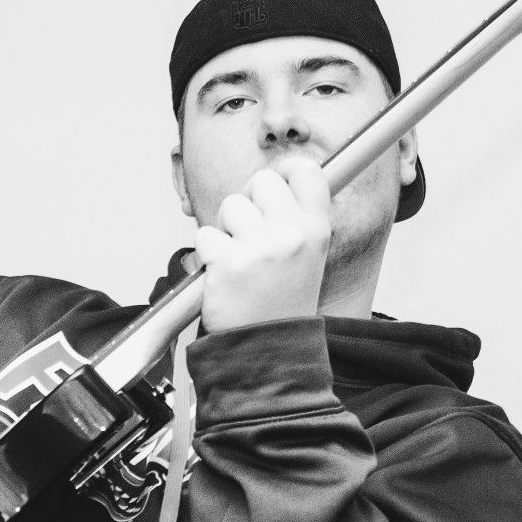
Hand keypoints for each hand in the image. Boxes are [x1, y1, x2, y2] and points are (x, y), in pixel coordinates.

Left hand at [193, 159, 331, 332]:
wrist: (269, 351)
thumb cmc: (281, 306)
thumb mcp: (309, 259)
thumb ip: (295, 221)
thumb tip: (273, 182)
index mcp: (317, 230)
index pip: (306, 171)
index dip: (284, 170)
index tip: (273, 182)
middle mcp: (292, 234)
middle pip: (260, 181)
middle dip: (247, 202)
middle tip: (246, 231)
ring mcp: (260, 247)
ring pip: (229, 206)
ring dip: (225, 230)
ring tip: (237, 259)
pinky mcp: (229, 263)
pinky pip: (205, 235)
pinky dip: (206, 255)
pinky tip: (222, 276)